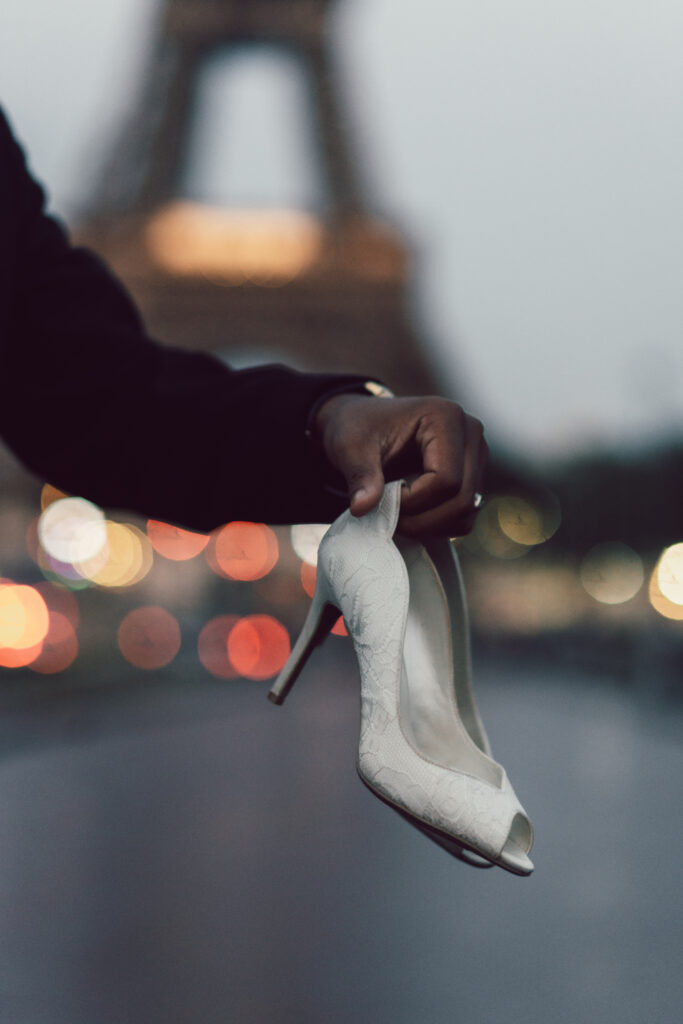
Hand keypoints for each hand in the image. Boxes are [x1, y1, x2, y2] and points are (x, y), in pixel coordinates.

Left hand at [314, 393, 487, 537]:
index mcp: (445, 416)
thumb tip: (362, 508)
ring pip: (467, 510)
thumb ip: (360, 476)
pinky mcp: (473, 474)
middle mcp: (469, 432)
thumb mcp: (350, 447)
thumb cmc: (357, 427)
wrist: (362, 424)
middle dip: (422, 519)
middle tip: (388, 517)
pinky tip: (412, 516)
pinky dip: (439, 525)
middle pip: (462, 498)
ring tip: (397, 515)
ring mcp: (475, 454)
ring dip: (431, 525)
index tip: (382, 500)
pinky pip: (466, 514)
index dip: (414, 502)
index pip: (445, 478)